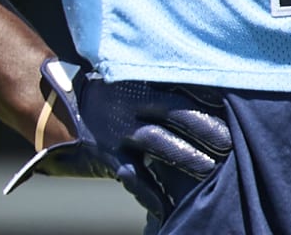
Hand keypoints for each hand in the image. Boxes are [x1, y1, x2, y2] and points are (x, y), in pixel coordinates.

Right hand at [5, 59, 231, 217]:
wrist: (57, 109)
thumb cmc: (108, 95)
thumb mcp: (131, 83)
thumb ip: (160, 89)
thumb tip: (207, 95)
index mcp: (141, 85)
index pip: (180, 88)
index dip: (206, 98)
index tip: (232, 104)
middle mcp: (132, 106)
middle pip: (175, 113)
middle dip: (203, 128)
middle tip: (229, 141)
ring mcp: (119, 132)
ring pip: (157, 142)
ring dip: (185, 156)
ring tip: (209, 170)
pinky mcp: (108, 156)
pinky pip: (133, 177)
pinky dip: (151, 194)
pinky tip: (167, 208)